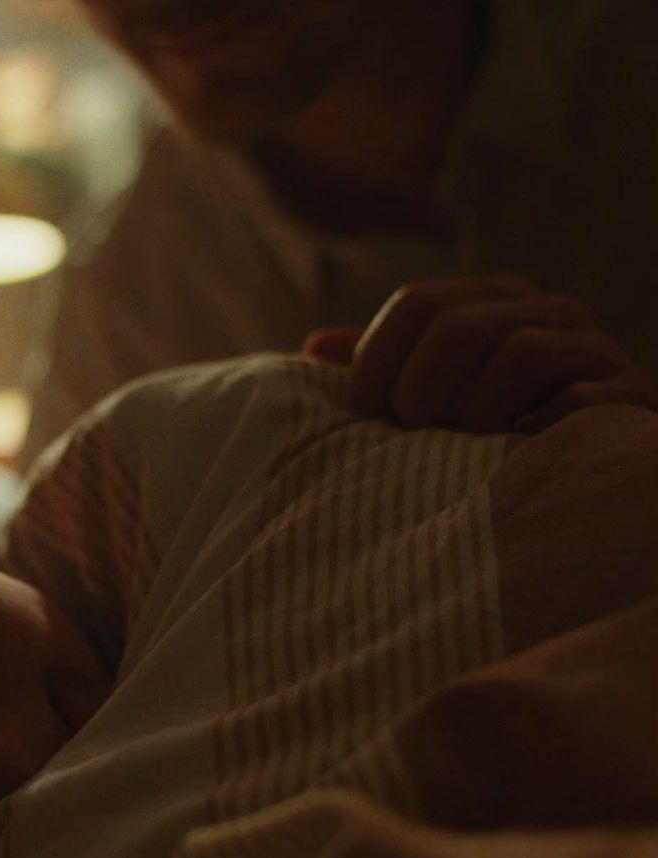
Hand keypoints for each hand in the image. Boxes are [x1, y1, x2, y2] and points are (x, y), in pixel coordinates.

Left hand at [303, 276, 657, 432]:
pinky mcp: (630, 396)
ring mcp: (593, 348)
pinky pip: (573, 401)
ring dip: (476, 414)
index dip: (377, 362)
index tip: (367, 415)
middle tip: (419, 435)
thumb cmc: (494, 434)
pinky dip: (533, 434)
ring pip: (518, 355)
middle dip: (420, 394)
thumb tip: (315, 347)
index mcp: (491, 300)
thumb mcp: (433, 393)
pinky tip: (518, 454)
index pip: (417, 303)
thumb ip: (381, 368)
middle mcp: (545, 310)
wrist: (596, 473)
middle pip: (456, 328)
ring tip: (471, 445)